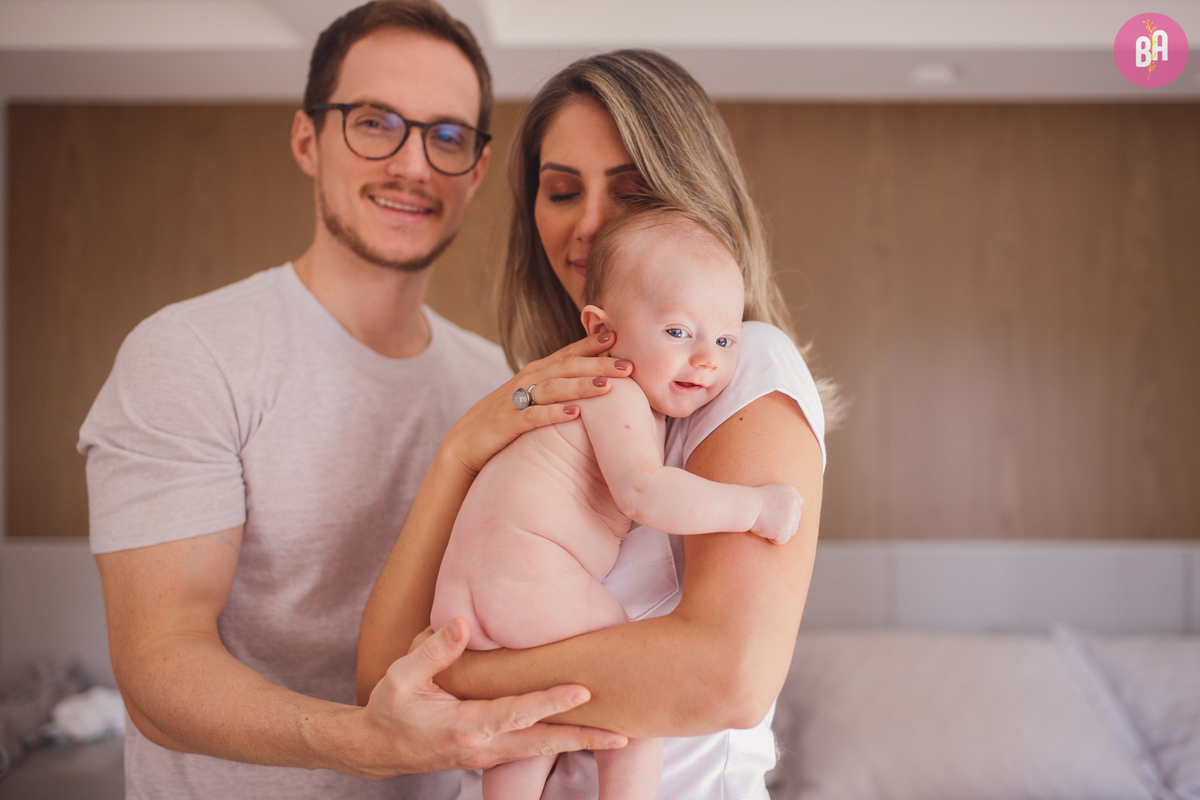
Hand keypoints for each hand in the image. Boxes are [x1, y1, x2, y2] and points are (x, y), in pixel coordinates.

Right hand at [352, 619, 626, 778]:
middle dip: (583, 739)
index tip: (582, 691)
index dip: (550, 703)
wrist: (376, 748)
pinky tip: (583, 734)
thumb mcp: (403, 675)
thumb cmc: (390, 708)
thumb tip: (463, 624)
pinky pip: (530, 751)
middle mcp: (482, 747)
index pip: (516, 713)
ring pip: (541, 751)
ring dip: (578, 744)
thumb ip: (436, 650)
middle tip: (623, 733)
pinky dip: (558, 744)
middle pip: (541, 744)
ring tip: (618, 736)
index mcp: (464, 726)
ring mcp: (487, 756)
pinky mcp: (489, 756)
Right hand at [443, 331, 631, 474]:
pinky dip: (553, 414)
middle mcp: (527, 381)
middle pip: (566, 367)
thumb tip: (597, 375)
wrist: (465, 441)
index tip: (618, 334)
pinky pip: (532, 417)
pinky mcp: (506, 424)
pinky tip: (575, 414)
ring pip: (553, 388)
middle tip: (628, 365)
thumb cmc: (507, 417)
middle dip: (598, 364)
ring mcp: (515, 401)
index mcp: (537, 372)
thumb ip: (560, 381)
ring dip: (581, 386)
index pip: (569, 352)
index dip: (592, 343)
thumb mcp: (534, 394)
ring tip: (607, 386)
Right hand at [750, 484, 803, 543]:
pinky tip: (764, 530)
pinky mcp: (786, 529)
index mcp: (790, 492)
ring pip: (791, 530)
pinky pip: (783, 540)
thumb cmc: (750, 502)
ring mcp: (791, 516)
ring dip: (779, 531)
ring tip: (766, 525)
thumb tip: (787, 514)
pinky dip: (774, 539)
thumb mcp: (769, 494)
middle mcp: (794, 503)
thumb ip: (782, 500)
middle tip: (768, 520)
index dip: (789, 510)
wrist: (745, 507)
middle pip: (795, 519)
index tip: (778, 512)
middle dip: (784, 522)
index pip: (798, 502)